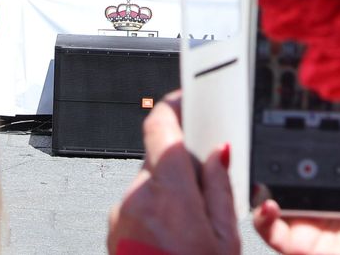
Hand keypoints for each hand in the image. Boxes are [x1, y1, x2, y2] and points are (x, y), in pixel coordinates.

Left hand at [107, 92, 238, 254]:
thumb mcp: (224, 240)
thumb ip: (221, 191)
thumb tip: (219, 156)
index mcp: (168, 192)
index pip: (160, 126)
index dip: (174, 106)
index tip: (185, 99)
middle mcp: (138, 197)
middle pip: (160, 158)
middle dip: (183, 168)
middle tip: (205, 192)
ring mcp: (122, 213)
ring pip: (150, 183)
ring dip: (170, 194)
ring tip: (190, 228)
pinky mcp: (115, 227)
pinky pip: (138, 204)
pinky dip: (155, 212)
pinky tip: (172, 236)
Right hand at [251, 107, 339, 254]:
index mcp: (339, 182)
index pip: (309, 159)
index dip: (295, 146)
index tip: (286, 127)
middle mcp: (319, 200)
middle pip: (283, 179)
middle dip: (268, 165)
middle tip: (265, 150)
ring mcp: (307, 221)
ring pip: (269, 202)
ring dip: (259, 189)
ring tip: (263, 181)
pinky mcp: (300, 243)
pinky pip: (270, 231)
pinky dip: (262, 218)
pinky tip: (269, 206)